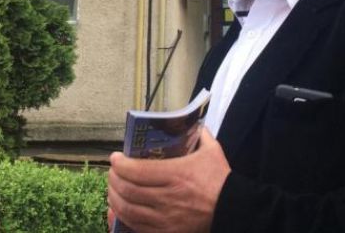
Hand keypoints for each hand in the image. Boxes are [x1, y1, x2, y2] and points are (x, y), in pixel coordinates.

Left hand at [107, 128, 230, 232]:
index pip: (137, 170)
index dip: (120, 164)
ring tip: (113, 189)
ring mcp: (165, 218)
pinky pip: (136, 226)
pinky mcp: (166, 232)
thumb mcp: (212, 151)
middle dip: (114, 180)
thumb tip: (191, 122)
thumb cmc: (220, 179)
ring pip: (128, 209)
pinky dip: (123, 217)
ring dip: (114, 198)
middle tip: (112, 172)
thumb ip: (200, 134)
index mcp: (176, 174)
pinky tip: (120, 209)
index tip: (115, 158)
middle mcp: (167, 197)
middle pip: (128, 190)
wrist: (231, 209)